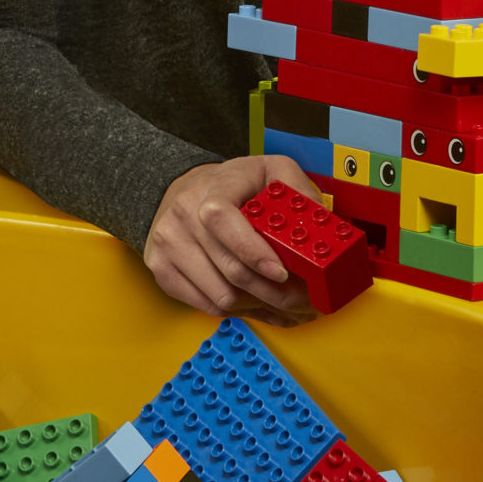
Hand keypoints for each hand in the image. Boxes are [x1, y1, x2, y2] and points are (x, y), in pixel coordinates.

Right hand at [144, 156, 323, 320]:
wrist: (184, 188)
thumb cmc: (234, 184)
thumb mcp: (272, 171)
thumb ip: (298, 189)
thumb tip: (321, 223)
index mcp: (213, 187)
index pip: (222, 219)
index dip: (252, 251)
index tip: (281, 272)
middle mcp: (183, 214)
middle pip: (229, 269)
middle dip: (273, 292)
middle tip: (302, 300)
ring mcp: (168, 244)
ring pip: (219, 295)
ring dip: (257, 305)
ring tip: (281, 302)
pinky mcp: (161, 269)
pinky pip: (204, 305)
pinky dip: (236, 310)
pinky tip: (255, 302)